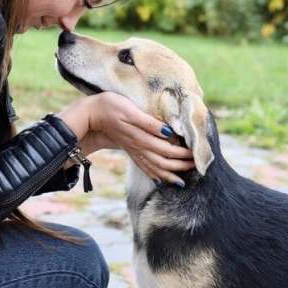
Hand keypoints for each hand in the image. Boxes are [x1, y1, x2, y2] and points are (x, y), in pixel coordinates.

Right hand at [59, 92, 193, 184]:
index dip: (183, 154)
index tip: (196, 155)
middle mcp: (139, 146)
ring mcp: (133, 150)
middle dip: (180, 166)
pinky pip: (143, 166)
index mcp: (142, 137)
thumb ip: (149, 123)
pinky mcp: (129, 149)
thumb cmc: (111, 106)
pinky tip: (159, 179)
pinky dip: (153, 174)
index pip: (168, 149)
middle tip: (195, 166)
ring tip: (181, 181)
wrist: (91, 114)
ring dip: (169, 174)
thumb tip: (168, 132)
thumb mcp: (131, 110)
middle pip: (163, 161)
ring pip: (154, 167)